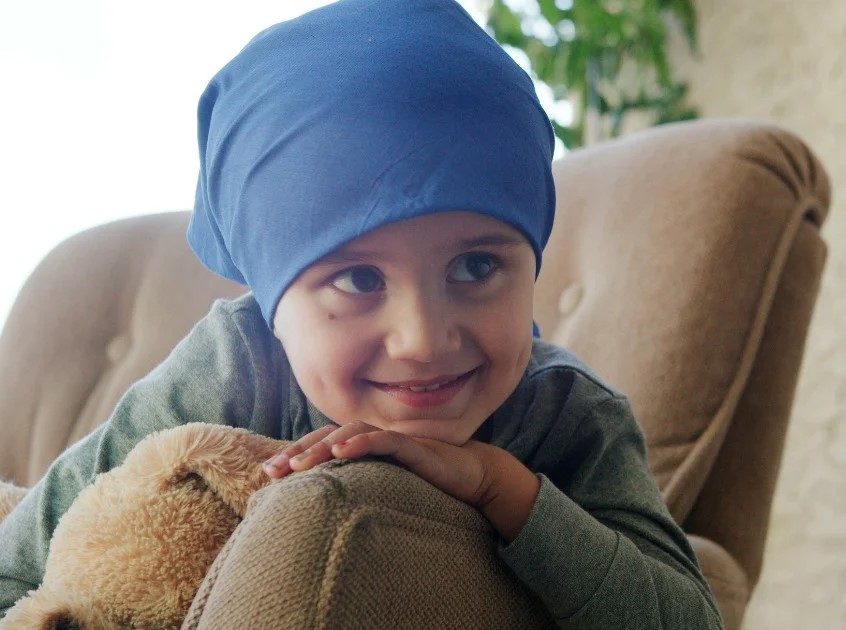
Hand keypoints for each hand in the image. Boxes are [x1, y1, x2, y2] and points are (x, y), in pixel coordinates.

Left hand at [262, 422, 539, 540]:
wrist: (472, 475)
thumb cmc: (429, 480)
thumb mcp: (387, 483)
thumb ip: (362, 482)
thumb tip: (327, 499)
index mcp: (366, 444)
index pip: (323, 443)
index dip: (296, 453)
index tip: (269, 471)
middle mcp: (376, 436)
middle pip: (328, 435)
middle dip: (298, 451)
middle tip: (273, 470)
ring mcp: (393, 438)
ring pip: (350, 433)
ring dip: (322, 447)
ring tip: (299, 465)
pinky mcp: (412, 445)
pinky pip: (383, 440)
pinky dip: (361, 441)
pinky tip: (342, 450)